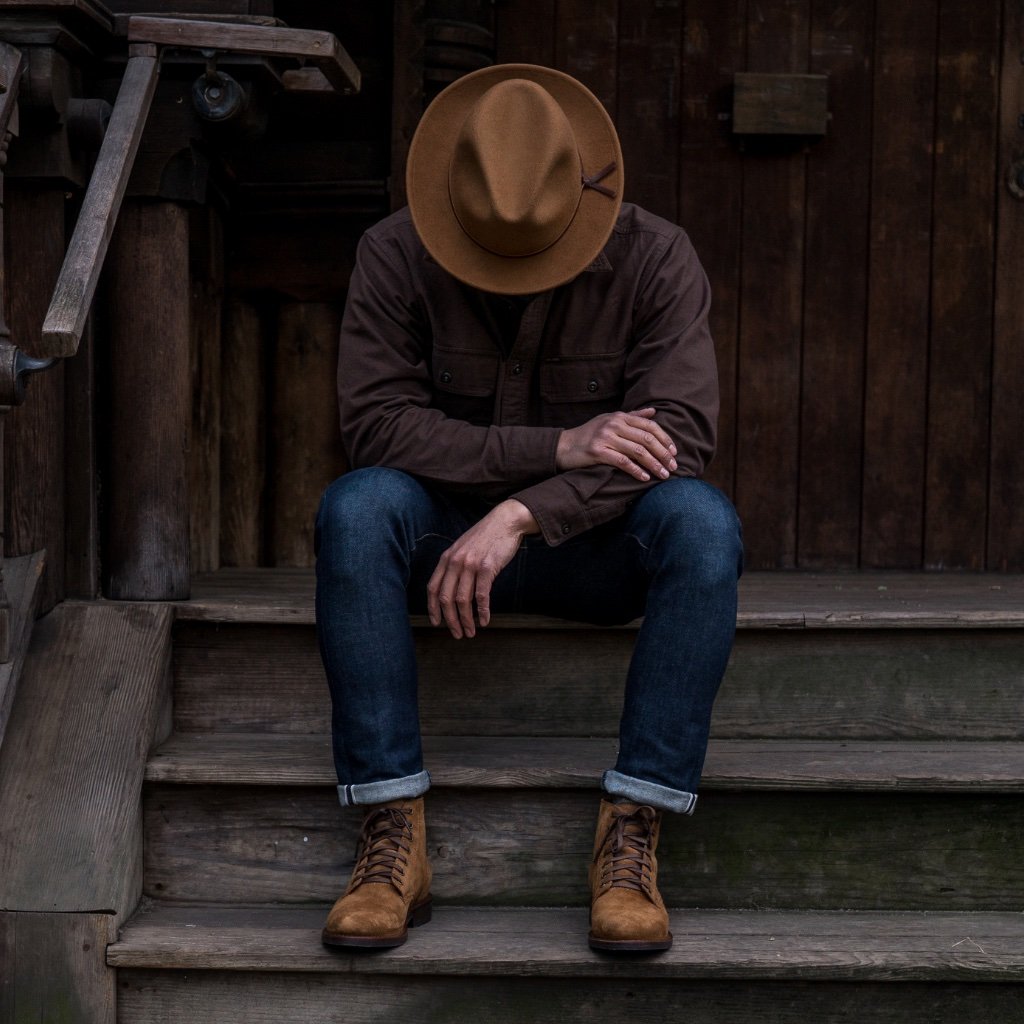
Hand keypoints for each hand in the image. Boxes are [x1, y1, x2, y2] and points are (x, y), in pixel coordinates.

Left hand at [427, 499, 537, 638]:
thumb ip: (455, 566)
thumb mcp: (463, 549)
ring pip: (462, 600)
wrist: (505, 522)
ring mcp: (470, 564)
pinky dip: (483, 611)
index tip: (436, 623)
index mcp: (446, 558)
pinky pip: (482, 595)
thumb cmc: (485, 537)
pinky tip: (485, 620)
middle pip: (446, 598)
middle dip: (450, 620)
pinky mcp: (487, 567)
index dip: (433, 608)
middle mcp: (455, 562)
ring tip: (470, 632)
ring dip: (466, 620)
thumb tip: (452, 590)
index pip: (432, 588)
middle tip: (457, 634)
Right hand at [556, 407, 676, 481]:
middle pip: (647, 439)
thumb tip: (654, 411)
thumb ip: (632, 416)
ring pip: (638, 451)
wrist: (564, 446)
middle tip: (674, 467)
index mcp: (620, 416)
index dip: (665, 439)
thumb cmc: (589, 434)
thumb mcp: (610, 420)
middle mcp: (614, 424)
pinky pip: (622, 462)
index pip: (649, 426)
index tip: (674, 452)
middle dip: (663, 454)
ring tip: (664, 475)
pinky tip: (645, 478)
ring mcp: (606, 437)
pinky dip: (636, 470)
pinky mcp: (598, 452)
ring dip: (654, 464)